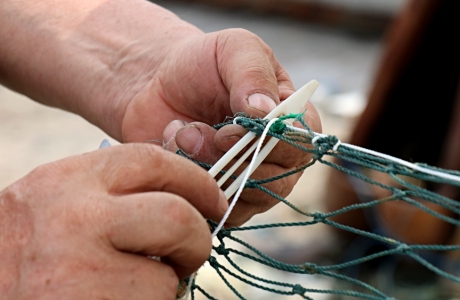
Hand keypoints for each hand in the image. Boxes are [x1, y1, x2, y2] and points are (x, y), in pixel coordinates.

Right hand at [0, 144, 225, 298]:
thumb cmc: (11, 246)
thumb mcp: (54, 196)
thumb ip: (113, 190)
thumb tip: (187, 199)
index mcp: (71, 178)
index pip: (156, 162)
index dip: (198, 183)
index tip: (213, 203)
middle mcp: (79, 218)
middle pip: (178, 218)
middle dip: (198, 239)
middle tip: (189, 254)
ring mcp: (83, 273)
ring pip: (167, 279)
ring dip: (163, 286)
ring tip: (131, 287)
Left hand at [119, 29, 321, 225]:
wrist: (158, 85)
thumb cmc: (205, 64)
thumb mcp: (234, 49)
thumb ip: (253, 74)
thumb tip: (265, 111)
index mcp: (296, 121)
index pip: (301, 146)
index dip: (266, 143)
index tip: (226, 130)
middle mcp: (282, 159)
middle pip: (273, 181)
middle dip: (226, 158)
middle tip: (191, 132)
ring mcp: (254, 185)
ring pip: (240, 198)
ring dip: (203, 169)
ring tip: (180, 135)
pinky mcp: (222, 201)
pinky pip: (212, 210)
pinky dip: (188, 184)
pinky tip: (174, 152)